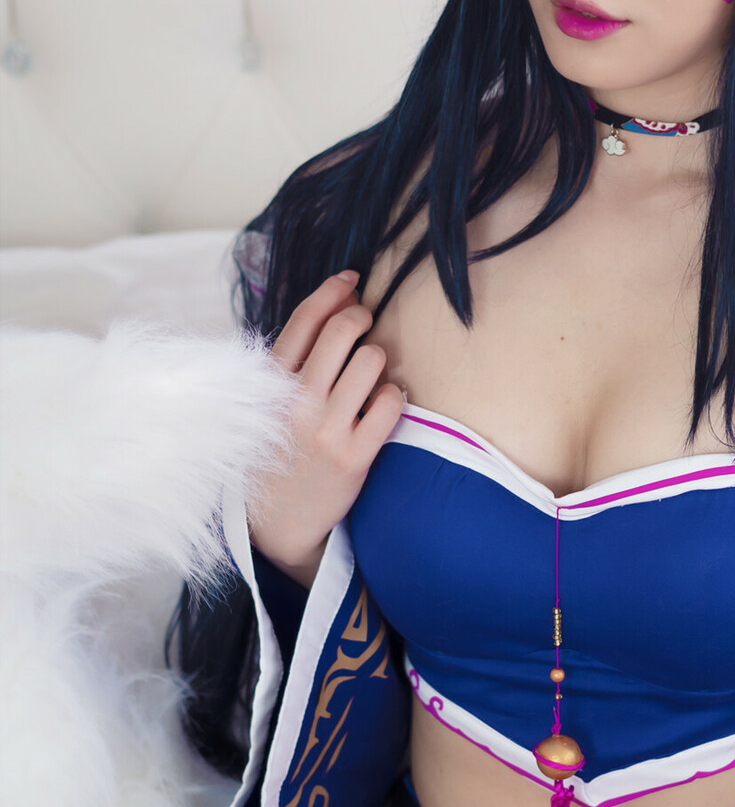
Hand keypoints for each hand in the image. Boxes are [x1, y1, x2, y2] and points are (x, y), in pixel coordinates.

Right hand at [248, 271, 404, 585]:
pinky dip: (394, 396)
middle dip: (361, 316)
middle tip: (366, 323)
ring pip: (371, 360)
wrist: (277, 525)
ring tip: (370, 375)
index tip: (350, 280)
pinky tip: (385, 403)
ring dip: (378, 358)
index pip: (303, 321)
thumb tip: (332, 304)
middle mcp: (296, 402)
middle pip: (342, 331)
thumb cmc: (276, 452)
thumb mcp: (266, 404)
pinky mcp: (355, 456)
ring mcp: (326, 429)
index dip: (331, 292)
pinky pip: (391, 403)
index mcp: (269, 386)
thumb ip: (292, 361)